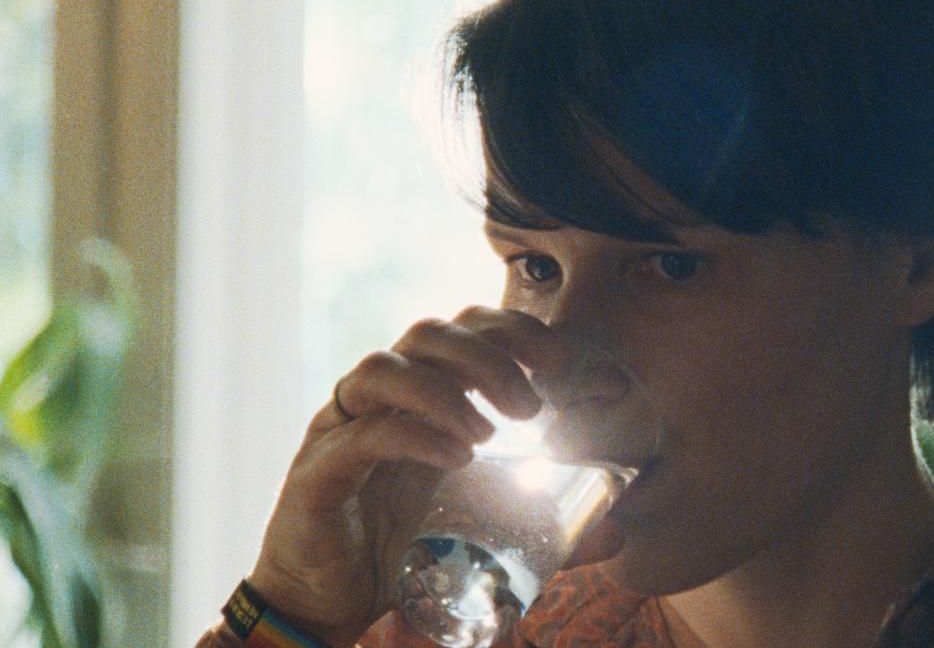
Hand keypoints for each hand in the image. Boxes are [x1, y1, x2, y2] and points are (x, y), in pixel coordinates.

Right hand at [243, 307, 571, 646]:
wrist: (326, 603)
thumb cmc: (399, 550)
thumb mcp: (480, 531)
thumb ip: (542, 527)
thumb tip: (615, 532)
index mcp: (418, 398)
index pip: (462, 331)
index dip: (511, 330)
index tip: (559, 359)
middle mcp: (378, 400)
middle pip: (426, 335)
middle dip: (487, 355)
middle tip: (531, 404)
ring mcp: (341, 430)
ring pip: (383, 369)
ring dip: (446, 391)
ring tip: (488, 434)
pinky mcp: (318, 473)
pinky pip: (362, 434)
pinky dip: (414, 436)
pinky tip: (455, 458)